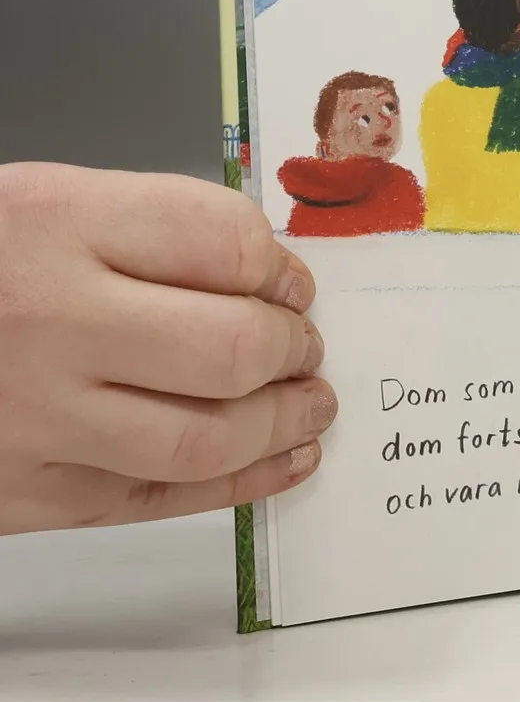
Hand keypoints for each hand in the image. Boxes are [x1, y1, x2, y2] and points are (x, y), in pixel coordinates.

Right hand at [0, 164, 334, 534]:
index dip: (281, 268)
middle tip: (307, 346)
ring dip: (282, 422)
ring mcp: (35, 417)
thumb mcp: (48, 203)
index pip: (225, 243)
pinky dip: (240, 484)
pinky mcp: (25, 495)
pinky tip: (284, 460)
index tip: (292, 282)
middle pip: (231, 347)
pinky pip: (157, 498)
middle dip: (293, 348)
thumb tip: (267, 272)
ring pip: (206, 436)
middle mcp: (48, 320)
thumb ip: (153, 227)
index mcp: (58, 224)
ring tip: (309, 402)